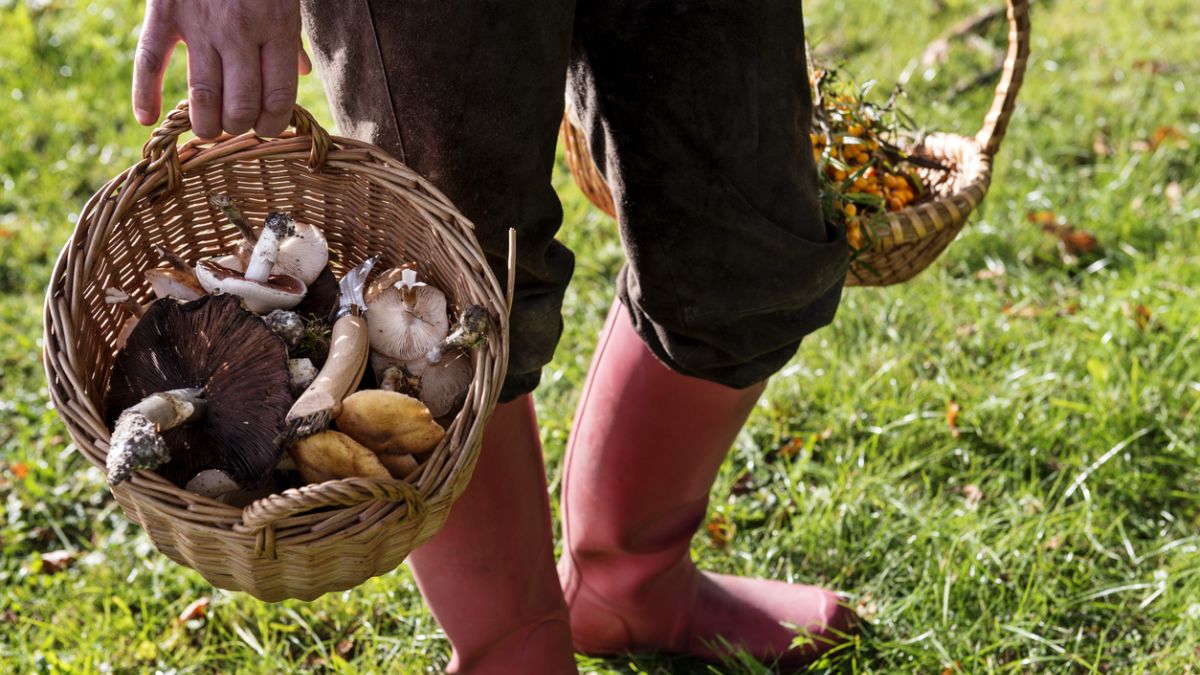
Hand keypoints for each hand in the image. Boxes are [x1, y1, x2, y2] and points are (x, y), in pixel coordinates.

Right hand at [132, 0, 311, 138]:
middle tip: (236, 127)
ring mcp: (199, 24)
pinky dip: (144, 94)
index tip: (267, 128)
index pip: (278, 98)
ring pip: (202, 96)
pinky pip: (150, 62)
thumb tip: (301, 74)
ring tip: (209, 129)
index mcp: (276, 27)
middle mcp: (239, 31)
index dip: (274, 125)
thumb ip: (289, 39)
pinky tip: (147, 119)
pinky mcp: (164, 13)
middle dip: (239, 128)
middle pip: (240, 105)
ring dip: (206, 124)